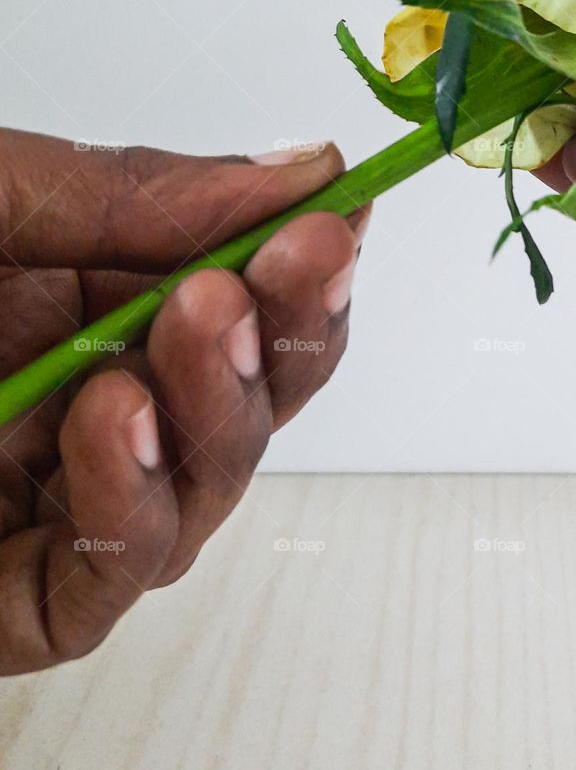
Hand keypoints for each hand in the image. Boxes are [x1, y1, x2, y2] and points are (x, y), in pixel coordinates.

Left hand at [0, 131, 365, 673]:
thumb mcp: (1, 198)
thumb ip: (136, 196)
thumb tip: (301, 169)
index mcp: (86, 305)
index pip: (243, 305)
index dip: (306, 271)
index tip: (347, 219)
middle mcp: (91, 406)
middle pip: (250, 403)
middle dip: (292, 334)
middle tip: (300, 262)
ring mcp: (56, 501)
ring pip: (202, 492)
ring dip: (224, 409)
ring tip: (198, 323)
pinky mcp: (15, 599)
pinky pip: (106, 583)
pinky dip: (134, 510)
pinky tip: (117, 422)